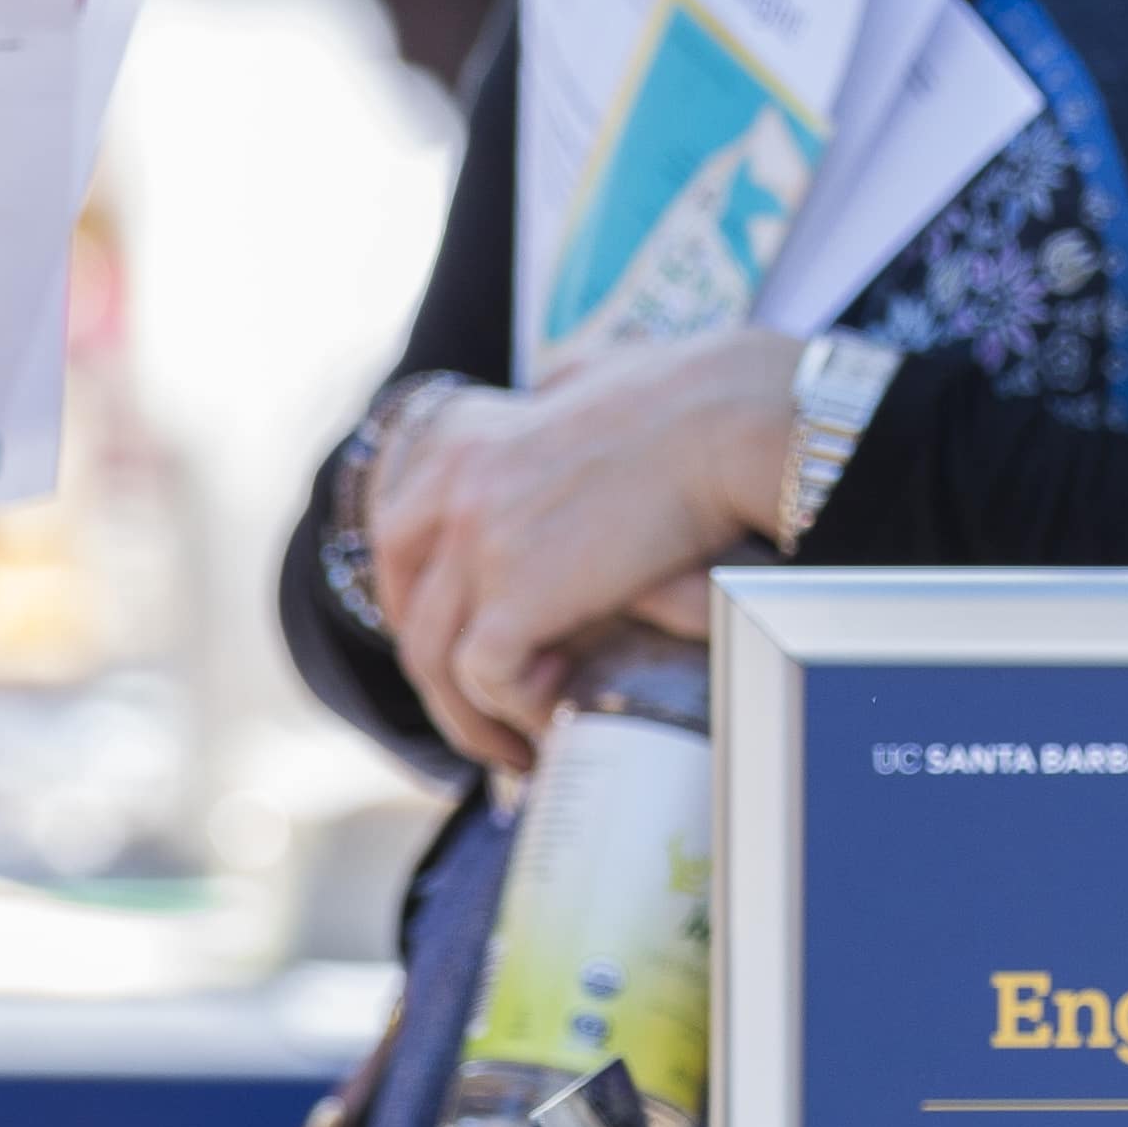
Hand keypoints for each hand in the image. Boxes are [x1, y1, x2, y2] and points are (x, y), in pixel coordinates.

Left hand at [364, 335, 795, 774]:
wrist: (729, 422)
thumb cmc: (694, 400)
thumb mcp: (598, 379)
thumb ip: (560, 391)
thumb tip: (562, 390)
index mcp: (463, 441)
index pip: (398, 541)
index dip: (419, 604)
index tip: (460, 645)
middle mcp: (452, 488)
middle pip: (409, 606)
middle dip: (437, 672)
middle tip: (483, 715)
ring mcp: (476, 542)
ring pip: (438, 659)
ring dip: (475, 714)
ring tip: (520, 747)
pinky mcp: (513, 595)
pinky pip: (489, 677)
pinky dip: (519, 705)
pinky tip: (561, 712)